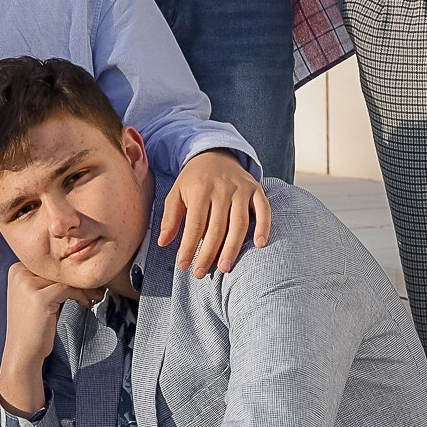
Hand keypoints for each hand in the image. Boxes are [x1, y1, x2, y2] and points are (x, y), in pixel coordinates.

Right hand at [0, 261, 95, 414]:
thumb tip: (76, 269)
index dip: (70, 273)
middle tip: (95, 289)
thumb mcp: (36, 297)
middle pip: (58, 269)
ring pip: (66, 277)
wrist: (22, 353)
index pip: (51, 264)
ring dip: (84, 287)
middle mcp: (19, 273)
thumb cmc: (33, 327)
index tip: (86, 282)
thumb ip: (48, 281)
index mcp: (17, 270)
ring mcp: (28, 284)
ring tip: (93, 297)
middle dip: (79, 280)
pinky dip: (81, 295)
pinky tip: (84, 304)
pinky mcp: (40, 297)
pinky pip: (69, 288)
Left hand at [160, 150, 271, 275]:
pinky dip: (264, 226)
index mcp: (200, 190)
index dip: (189, 247)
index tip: (183, 266)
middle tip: (201, 273)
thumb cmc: (194, 180)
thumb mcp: (176, 193)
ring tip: (225, 268)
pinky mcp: (256, 190)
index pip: (195, 224)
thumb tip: (162, 242)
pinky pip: (263, 209)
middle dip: (209, 253)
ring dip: (233, 247)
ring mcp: (241, 190)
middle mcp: (222, 189)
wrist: (216, 154)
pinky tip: (259, 245)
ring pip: (239, 223)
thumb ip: (170, 217)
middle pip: (217, 227)